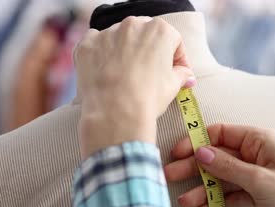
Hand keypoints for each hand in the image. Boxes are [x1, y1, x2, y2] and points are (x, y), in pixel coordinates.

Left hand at [74, 16, 195, 158]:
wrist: (116, 113)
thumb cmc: (148, 98)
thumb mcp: (173, 86)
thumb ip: (181, 74)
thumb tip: (186, 75)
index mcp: (160, 31)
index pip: (174, 40)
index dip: (178, 58)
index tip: (178, 72)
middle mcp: (133, 25)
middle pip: (145, 34)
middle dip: (149, 51)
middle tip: (151, 73)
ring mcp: (108, 33)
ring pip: (120, 38)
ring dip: (125, 52)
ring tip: (127, 76)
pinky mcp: (88, 44)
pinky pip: (97, 44)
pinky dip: (102, 55)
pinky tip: (107, 73)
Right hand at [165, 124, 274, 206]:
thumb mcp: (260, 180)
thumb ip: (228, 167)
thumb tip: (200, 152)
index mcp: (262, 140)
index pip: (222, 134)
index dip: (197, 142)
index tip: (176, 154)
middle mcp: (259, 154)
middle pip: (219, 157)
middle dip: (195, 168)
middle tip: (170, 178)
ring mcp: (259, 175)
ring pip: (224, 178)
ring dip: (205, 190)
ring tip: (186, 203)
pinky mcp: (260, 194)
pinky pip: (234, 194)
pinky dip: (220, 202)